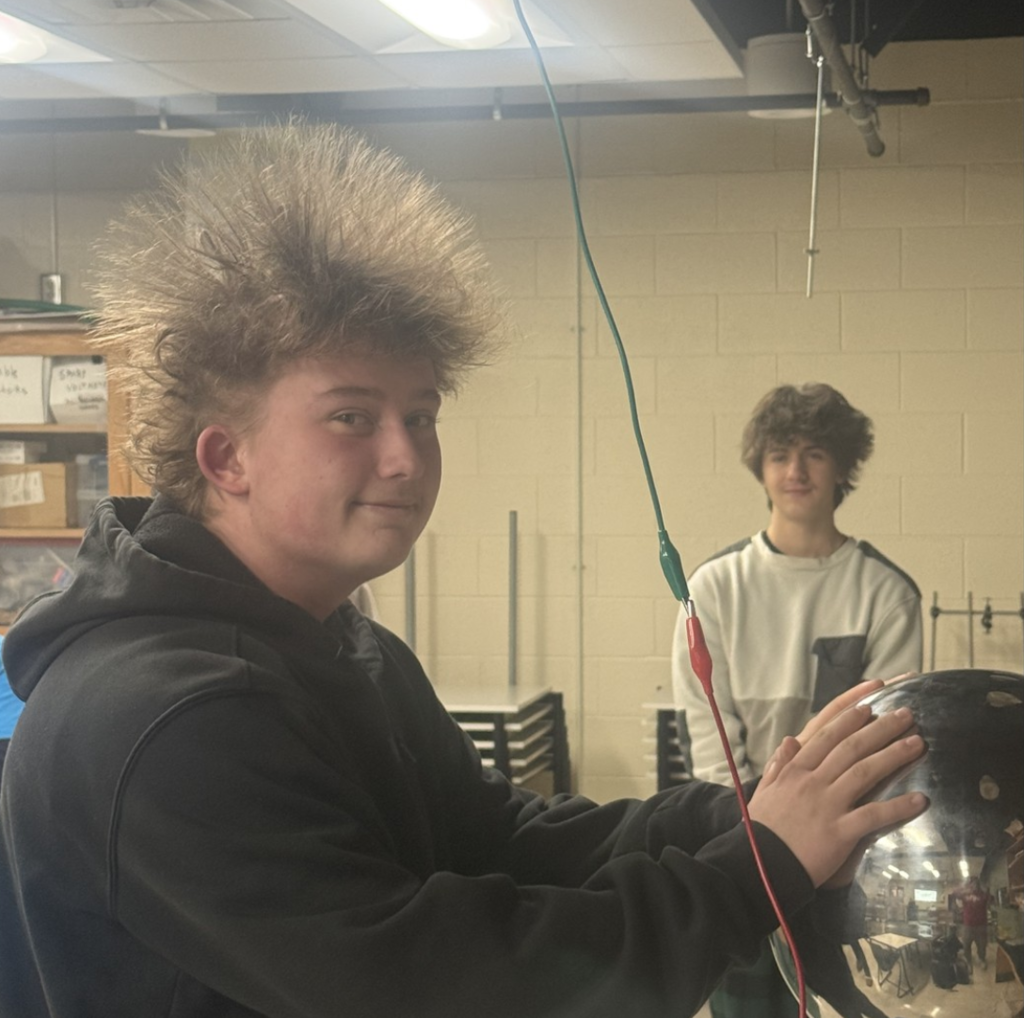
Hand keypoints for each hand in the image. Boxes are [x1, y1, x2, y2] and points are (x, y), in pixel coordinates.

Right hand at [748, 703, 927, 887]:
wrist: (761, 865)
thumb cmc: (762, 829)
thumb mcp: (764, 791)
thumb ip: (778, 766)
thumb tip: (789, 740)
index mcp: (794, 770)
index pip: (826, 737)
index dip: (849, 721)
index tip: (869, 707)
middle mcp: (812, 782)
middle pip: (851, 749)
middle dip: (881, 729)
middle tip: (905, 715)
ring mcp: (827, 805)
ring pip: (864, 773)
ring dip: (893, 756)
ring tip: (917, 743)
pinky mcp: (840, 832)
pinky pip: (873, 815)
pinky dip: (898, 806)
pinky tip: (920, 799)